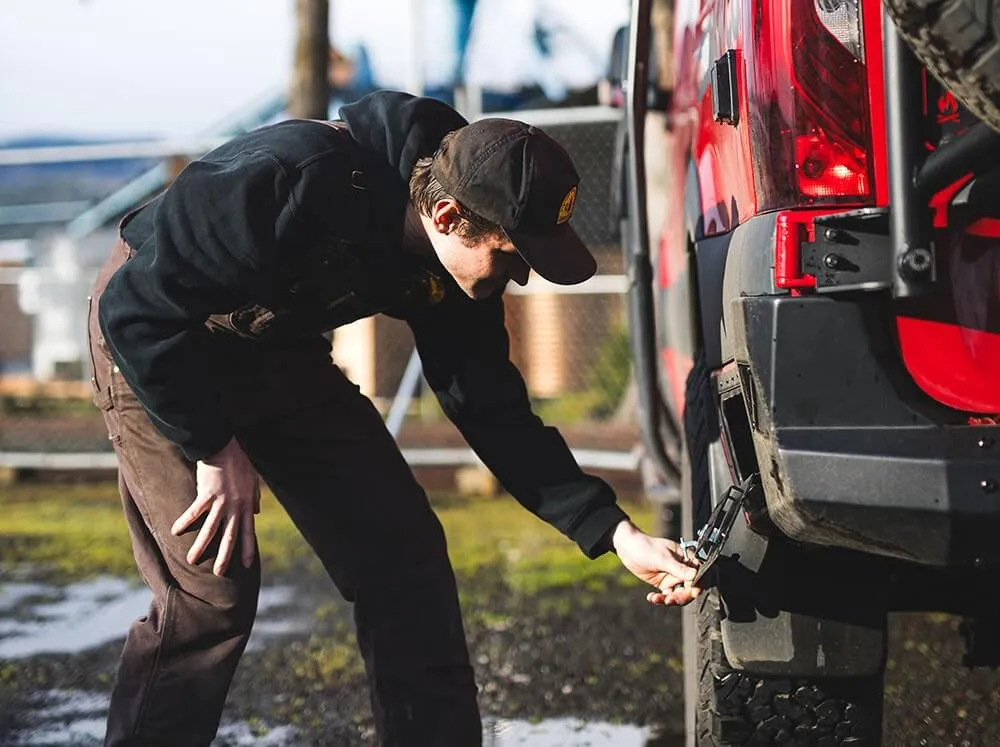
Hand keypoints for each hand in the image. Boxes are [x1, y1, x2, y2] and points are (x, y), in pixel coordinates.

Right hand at [171, 437, 258, 575]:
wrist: (225, 447)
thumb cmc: (239, 463)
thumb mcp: (253, 481)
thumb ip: (255, 498)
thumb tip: (257, 513)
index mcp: (247, 505)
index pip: (249, 532)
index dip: (248, 548)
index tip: (247, 565)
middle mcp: (235, 507)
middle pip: (230, 536)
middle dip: (225, 556)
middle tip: (220, 574)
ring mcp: (221, 502)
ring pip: (211, 529)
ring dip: (201, 546)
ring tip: (192, 560)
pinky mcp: (207, 494)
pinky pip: (194, 511)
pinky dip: (184, 521)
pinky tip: (175, 532)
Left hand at [611, 520, 701, 606]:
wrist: (627, 547)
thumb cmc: (645, 546)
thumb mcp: (662, 558)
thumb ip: (678, 568)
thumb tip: (694, 575)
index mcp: (687, 558)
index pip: (698, 575)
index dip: (696, 586)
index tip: (690, 594)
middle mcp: (682, 568)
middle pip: (690, 588)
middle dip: (681, 596)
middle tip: (670, 600)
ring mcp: (673, 576)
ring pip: (679, 594)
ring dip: (670, 599)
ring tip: (658, 599)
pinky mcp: (664, 583)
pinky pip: (667, 595)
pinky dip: (661, 599)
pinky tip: (652, 597)